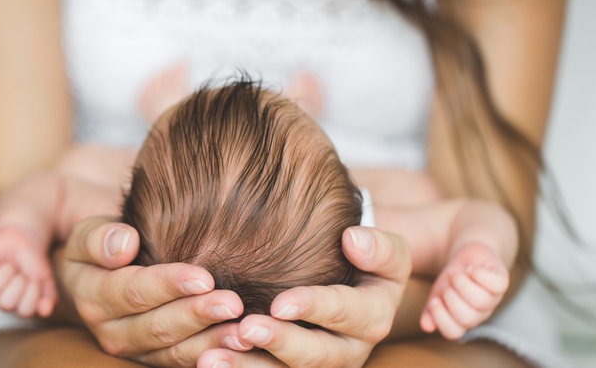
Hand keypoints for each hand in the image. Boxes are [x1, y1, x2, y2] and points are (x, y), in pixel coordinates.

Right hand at [56, 217, 251, 366]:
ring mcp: (135, 349)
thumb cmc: (103, 245)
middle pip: (159, 326)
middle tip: (234, 304)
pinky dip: (214, 354)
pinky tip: (241, 345)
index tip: (204, 278)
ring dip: (212, 342)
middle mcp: (112, 331)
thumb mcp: (88, 234)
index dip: (169, 285)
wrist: (101, 271)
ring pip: (175, 350)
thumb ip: (99, 238)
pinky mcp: (155, 359)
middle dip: (198, 315)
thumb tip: (124, 243)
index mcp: (94, 297)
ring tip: (244, 332)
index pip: (135, 291)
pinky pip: (184, 361)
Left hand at [196, 227, 411, 367]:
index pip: (345, 313)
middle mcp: (349, 350)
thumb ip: (378, 247)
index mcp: (373, 318)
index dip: (313, 308)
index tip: (279, 303)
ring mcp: (323, 367)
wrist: (359, 288)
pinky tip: (208, 362)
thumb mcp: (386, 253)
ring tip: (212, 358)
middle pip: (317, 356)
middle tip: (244, 329)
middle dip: (279, 344)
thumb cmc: (366, 263)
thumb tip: (352, 239)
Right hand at [420, 242, 509, 339]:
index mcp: (462, 320)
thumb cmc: (452, 279)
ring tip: (456, 272)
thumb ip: (430, 310)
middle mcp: (479, 313)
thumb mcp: (437, 293)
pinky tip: (471, 268)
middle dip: (452, 299)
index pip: (453, 332)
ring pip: (482, 301)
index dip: (442, 318)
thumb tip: (426, 326)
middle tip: (447, 284)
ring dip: (463, 284)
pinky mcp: (501, 282)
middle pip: (468, 318)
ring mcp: (492, 299)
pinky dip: (480, 275)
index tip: (434, 301)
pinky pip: (497, 284)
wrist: (467, 256)